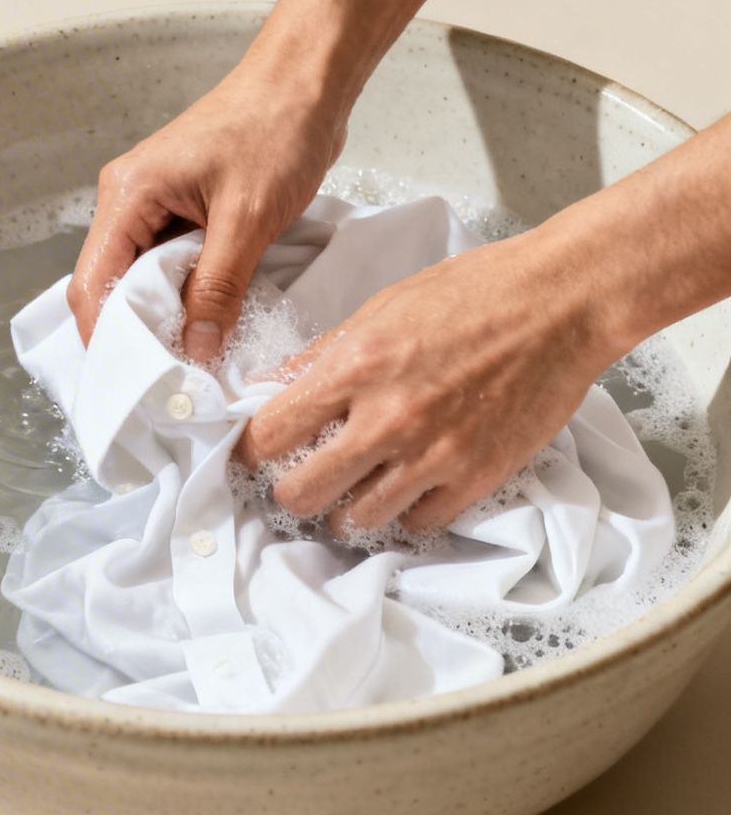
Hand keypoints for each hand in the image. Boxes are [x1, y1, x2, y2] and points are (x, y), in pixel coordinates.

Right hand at [72, 65, 348, 360]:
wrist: (307, 82)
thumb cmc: (276, 130)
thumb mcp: (248, 220)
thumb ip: (217, 288)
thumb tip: (196, 349)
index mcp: (127, 195)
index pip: (92, 282)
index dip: (106, 336)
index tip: (134, 380)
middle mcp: (127, 200)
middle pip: (110, 283)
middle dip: (136, 332)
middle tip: (168, 379)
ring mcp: (153, 204)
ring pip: (142, 276)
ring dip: (165, 314)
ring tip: (190, 357)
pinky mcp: (181, 208)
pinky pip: (170, 262)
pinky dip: (185, 292)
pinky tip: (208, 319)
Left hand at [236, 229, 623, 533]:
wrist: (562, 302)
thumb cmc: (472, 293)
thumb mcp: (380, 308)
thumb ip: (322, 355)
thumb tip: (271, 386)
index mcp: (354, 367)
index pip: (270, 433)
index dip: (252, 450)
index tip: (255, 454)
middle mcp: (387, 418)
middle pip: (303, 491)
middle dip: (291, 491)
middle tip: (299, 482)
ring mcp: (434, 453)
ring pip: (358, 519)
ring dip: (345, 512)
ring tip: (348, 496)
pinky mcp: (478, 475)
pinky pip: (420, 521)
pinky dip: (405, 513)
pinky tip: (403, 493)